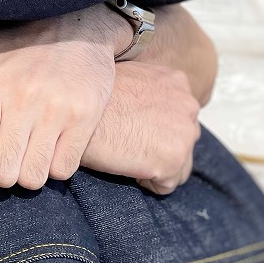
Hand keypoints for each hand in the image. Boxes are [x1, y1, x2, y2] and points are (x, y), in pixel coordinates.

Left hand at [0, 5, 126, 190]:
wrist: (79, 22)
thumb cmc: (16, 36)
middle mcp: (26, 99)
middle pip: (3, 172)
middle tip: (0, 155)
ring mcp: (59, 111)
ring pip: (34, 177)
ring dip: (25, 171)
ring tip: (23, 152)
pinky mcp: (86, 119)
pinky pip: (63, 169)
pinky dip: (53, 166)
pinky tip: (47, 146)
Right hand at [81, 62, 200, 194]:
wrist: (76, 113)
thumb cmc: (92, 95)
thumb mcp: (127, 76)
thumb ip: (147, 89)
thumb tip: (146, 105)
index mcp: (176, 82)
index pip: (178, 113)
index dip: (155, 125)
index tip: (135, 127)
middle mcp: (187, 106)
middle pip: (183, 139)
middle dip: (161, 146)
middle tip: (130, 144)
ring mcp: (183, 135)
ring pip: (179, 166)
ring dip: (156, 166)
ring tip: (127, 156)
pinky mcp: (172, 162)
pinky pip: (164, 185)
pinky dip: (145, 181)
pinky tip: (124, 165)